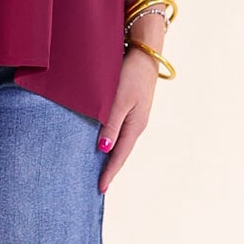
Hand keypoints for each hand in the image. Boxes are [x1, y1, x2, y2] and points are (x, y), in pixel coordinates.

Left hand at [96, 46, 158, 194]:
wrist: (145, 54)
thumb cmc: (131, 74)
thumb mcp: (119, 100)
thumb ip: (110, 123)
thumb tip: (104, 149)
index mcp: (134, 126)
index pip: (119, 155)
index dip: (109, 173)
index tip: (100, 189)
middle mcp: (136, 125)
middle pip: (120, 152)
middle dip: (110, 169)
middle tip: (98, 186)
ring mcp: (134, 117)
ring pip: (119, 142)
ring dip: (109, 156)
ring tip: (97, 169)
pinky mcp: (130, 108)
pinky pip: (118, 131)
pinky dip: (109, 141)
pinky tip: (101, 144)